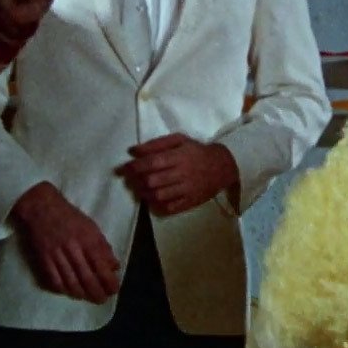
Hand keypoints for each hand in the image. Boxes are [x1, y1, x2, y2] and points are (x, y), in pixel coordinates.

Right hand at [10, 182, 120, 302]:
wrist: (41, 208)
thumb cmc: (70, 217)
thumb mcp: (92, 227)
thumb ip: (103, 247)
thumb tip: (115, 266)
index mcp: (88, 239)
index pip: (102, 266)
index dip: (109, 281)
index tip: (114, 290)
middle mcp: (73, 249)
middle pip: (87, 277)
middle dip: (97, 292)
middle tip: (102, 299)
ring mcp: (57, 255)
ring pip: (71, 282)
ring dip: (82, 294)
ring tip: (88, 298)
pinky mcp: (43, 259)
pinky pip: (54, 280)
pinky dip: (63, 289)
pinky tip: (70, 292)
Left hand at [117, 134, 238, 215]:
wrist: (223, 166)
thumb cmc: (197, 151)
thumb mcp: (179, 140)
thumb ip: (156, 144)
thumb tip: (133, 150)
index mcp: (180, 156)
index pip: (153, 162)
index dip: (135, 166)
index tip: (124, 168)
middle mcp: (183, 174)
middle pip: (153, 181)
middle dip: (136, 181)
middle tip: (129, 179)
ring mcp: (187, 190)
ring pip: (159, 196)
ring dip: (144, 193)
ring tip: (138, 189)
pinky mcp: (191, 202)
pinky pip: (170, 208)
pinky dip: (157, 206)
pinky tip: (151, 199)